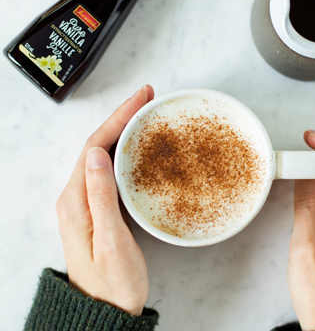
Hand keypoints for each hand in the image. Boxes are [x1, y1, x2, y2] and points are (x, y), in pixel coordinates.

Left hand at [56, 85, 153, 315]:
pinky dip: (123, 151)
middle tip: (146, 98)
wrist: (104, 311)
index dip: (118, 118)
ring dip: (122, 131)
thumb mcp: (109, 241)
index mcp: (75, 200)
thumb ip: (100, 197)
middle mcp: (76, 196)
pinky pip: (108, 169)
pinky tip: (135, 147)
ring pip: (103, 154)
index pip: (94, 146)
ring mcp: (85, 201)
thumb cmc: (112, 282)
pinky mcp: (96, 207)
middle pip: (97, 144)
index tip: (140, 98)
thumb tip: (97, 155)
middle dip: (121, 117)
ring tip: (143, 114)